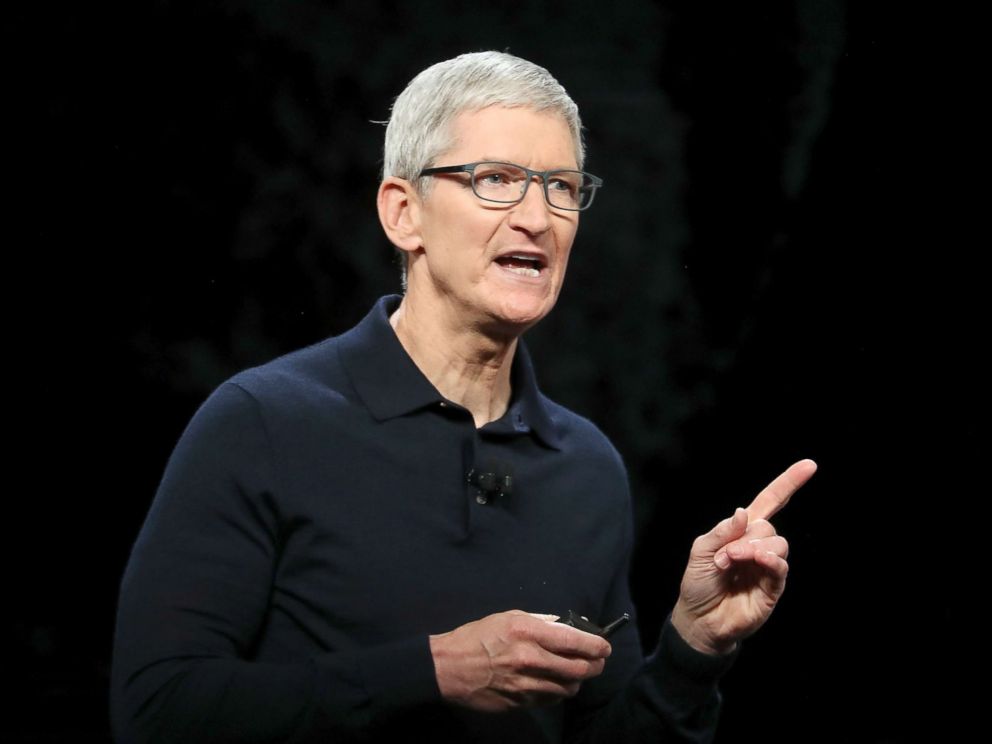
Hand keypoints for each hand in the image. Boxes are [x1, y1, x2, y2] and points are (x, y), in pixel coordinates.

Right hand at [429, 610, 610, 711]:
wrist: (448, 667)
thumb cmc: (477, 637)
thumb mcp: (507, 617)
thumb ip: (539, 621)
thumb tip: (564, 628)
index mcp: (528, 632)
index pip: (574, 641)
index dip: (597, 646)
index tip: (605, 646)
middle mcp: (531, 659)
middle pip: (579, 669)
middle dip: (595, 666)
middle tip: (598, 662)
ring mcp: (526, 685)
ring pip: (568, 688)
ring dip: (577, 681)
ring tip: (575, 672)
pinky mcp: (520, 702)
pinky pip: (551, 699)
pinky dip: (558, 691)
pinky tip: (553, 683)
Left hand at [671, 459, 816, 655]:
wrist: (698, 620)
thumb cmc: (698, 584)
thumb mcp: (700, 550)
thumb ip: (722, 531)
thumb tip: (743, 513)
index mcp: (741, 532)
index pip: (770, 502)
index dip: (788, 484)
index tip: (810, 465)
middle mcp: (758, 547)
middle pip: (768, 526)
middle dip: (745, 537)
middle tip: (723, 555)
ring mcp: (767, 567)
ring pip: (777, 544)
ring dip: (753, 548)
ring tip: (731, 561)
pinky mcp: (772, 589)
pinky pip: (781, 568)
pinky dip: (771, 560)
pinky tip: (757, 560)